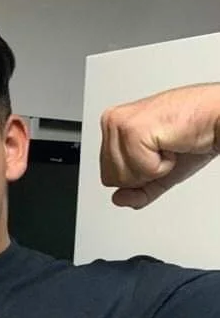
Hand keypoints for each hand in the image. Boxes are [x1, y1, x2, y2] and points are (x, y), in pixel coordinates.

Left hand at [99, 83, 219, 207]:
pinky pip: (139, 170)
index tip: (157, 153)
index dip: (138, 175)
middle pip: (111, 178)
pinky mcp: (132, 130)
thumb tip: (117, 199)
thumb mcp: (159, 173)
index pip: (108, 176)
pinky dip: (161, 165)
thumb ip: (137, 190)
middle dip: (143, 173)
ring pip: (122, 176)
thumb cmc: (193, 135)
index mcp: (114, 127)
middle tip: (164, 149)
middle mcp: (112, 122)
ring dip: (153, 167)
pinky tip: (170, 143)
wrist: (217, 118)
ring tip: (167, 144)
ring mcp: (119, 123)